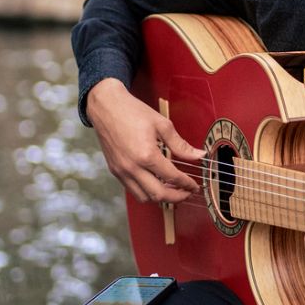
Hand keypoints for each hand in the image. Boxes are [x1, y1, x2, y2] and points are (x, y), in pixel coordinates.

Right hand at [86, 78, 205, 203]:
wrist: (106, 107)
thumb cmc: (132, 112)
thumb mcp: (162, 125)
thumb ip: (180, 144)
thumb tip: (199, 155)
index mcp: (146, 155)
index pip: (172, 177)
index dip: (187, 184)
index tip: (194, 186)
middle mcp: (132, 167)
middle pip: (158, 195)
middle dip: (177, 197)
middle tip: (187, 193)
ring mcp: (121, 171)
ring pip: (144, 197)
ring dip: (160, 197)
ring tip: (172, 189)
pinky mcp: (115, 170)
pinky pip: (132, 189)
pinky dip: (146, 191)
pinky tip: (156, 182)